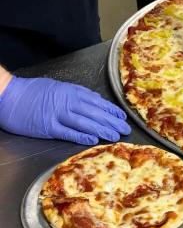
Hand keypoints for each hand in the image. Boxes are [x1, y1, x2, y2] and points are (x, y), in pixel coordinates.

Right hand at [0, 76, 130, 144]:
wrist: (8, 95)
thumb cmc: (32, 91)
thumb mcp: (57, 87)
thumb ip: (76, 94)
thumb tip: (94, 100)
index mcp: (71, 91)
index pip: (97, 102)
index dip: (111, 110)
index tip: (122, 117)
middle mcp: (67, 102)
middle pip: (95, 113)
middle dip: (113, 122)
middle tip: (126, 130)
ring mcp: (58, 115)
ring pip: (86, 123)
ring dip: (102, 130)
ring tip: (115, 136)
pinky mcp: (48, 127)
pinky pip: (69, 132)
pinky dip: (82, 136)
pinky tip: (94, 140)